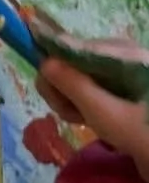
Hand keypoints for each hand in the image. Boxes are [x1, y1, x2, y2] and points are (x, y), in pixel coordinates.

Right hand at [37, 55, 148, 182]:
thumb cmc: (144, 134)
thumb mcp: (106, 114)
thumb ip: (74, 86)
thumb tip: (44, 63)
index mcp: (121, 53)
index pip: (69, 48)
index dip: (52, 71)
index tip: (55, 101)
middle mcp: (119, 51)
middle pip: (70, 60)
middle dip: (63, 90)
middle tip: (73, 117)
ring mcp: (120, 65)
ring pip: (75, 73)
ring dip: (72, 99)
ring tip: (85, 121)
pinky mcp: (120, 78)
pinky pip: (87, 81)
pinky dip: (82, 100)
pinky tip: (90, 117)